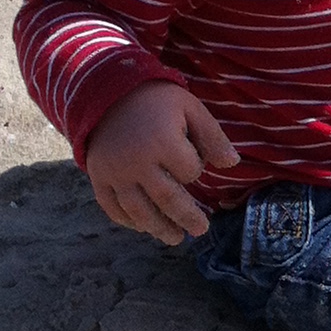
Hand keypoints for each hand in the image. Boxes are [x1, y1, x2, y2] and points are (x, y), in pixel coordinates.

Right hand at [84, 80, 239, 244]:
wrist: (106, 92)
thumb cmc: (156, 101)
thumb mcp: (190, 108)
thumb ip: (212, 136)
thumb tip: (232, 164)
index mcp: (163, 142)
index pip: (189, 171)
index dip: (195, 170)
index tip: (193, 165)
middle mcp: (137, 161)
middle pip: (166, 199)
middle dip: (186, 218)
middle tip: (200, 230)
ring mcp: (115, 172)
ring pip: (138, 210)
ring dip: (158, 228)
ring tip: (175, 238)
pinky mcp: (98, 177)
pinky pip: (111, 207)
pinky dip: (127, 220)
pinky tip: (143, 226)